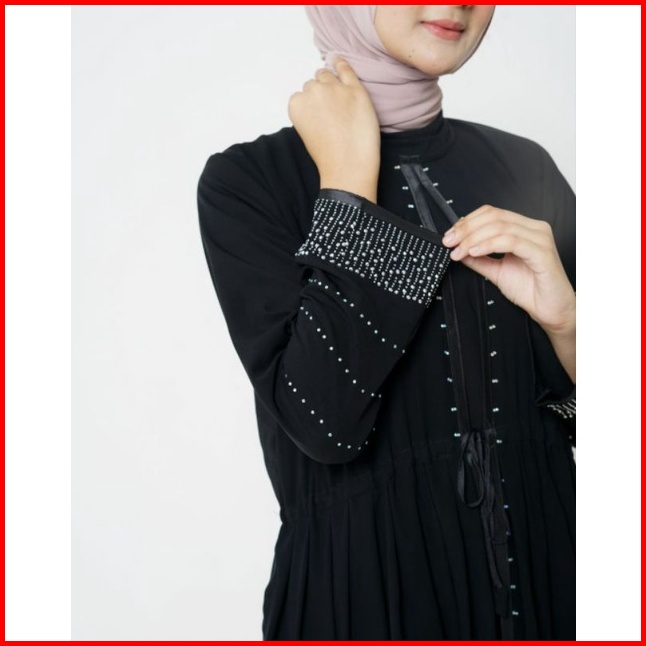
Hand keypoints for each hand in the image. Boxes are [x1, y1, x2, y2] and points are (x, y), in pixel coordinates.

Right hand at [287, 57, 380, 200]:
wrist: (348, 166)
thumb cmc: (328, 155)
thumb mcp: (306, 132)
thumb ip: (306, 112)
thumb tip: (315, 101)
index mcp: (296, 104)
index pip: (301, 95)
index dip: (311, 105)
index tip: (318, 116)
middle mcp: (313, 91)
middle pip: (314, 84)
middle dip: (320, 94)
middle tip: (330, 112)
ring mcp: (335, 88)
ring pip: (327, 75)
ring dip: (330, 82)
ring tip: (337, 98)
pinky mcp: (355, 89)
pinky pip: (346, 69)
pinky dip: (341, 63)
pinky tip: (338, 61)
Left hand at [442, 206, 575, 334]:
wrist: (551, 310)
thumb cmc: (530, 290)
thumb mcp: (496, 272)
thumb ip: (478, 259)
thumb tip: (458, 249)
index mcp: (524, 228)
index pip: (492, 213)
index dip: (468, 221)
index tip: (450, 236)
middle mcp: (534, 228)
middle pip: (494, 217)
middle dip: (466, 229)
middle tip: (449, 242)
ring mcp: (539, 238)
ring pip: (500, 227)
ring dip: (473, 239)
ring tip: (459, 251)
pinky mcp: (542, 252)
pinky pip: (510, 241)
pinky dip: (488, 245)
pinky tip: (474, 252)